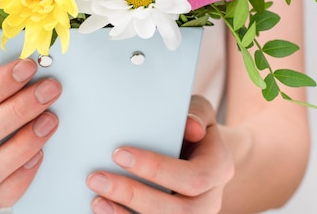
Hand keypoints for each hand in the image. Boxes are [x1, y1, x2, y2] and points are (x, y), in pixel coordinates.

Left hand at [86, 95, 233, 212]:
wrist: (199, 154)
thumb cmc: (191, 130)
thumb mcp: (199, 112)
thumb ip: (196, 112)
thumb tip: (190, 126)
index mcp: (219, 168)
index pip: (193, 177)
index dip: (155, 169)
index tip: (119, 154)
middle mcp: (211, 200)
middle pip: (178, 212)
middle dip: (133, 195)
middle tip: (96, 178)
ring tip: (97, 201)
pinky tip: (104, 211)